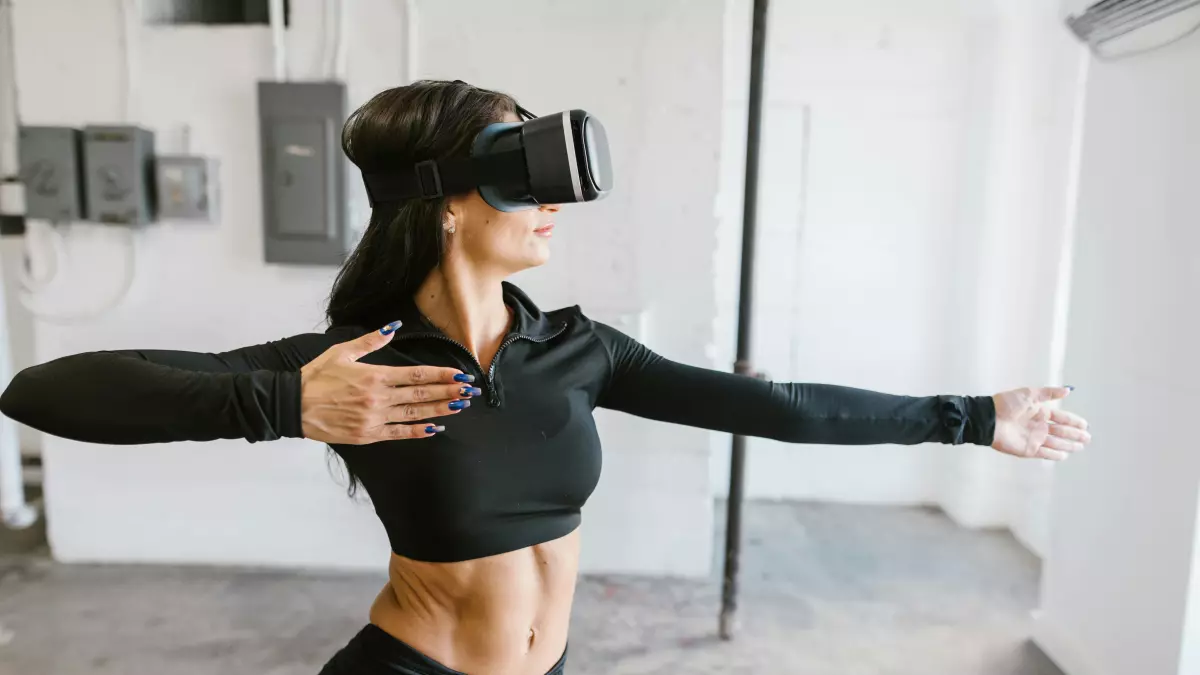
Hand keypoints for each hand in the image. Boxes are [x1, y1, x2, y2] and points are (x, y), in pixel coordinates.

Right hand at [299, 322, 478, 443]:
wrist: (293, 405)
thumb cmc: (316, 376)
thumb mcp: (342, 351)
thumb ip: (371, 340)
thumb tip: (393, 326)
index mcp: (375, 376)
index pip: (417, 374)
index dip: (442, 375)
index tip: (460, 375)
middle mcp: (379, 398)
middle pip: (421, 394)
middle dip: (449, 392)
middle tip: (470, 391)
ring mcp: (374, 419)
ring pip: (415, 413)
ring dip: (440, 410)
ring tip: (460, 406)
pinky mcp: (368, 435)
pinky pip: (399, 433)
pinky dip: (418, 431)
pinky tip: (435, 428)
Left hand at [991, 386, 1090, 460]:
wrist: (989, 419)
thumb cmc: (1006, 404)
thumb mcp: (1029, 394)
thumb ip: (1049, 393)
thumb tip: (1068, 390)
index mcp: (1039, 412)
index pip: (1061, 418)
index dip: (1073, 421)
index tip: (1085, 425)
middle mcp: (1038, 426)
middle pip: (1061, 431)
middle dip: (1074, 434)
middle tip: (1088, 438)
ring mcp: (1034, 438)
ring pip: (1056, 443)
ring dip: (1068, 445)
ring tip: (1081, 446)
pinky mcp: (1027, 449)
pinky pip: (1045, 453)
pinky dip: (1055, 455)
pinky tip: (1065, 455)